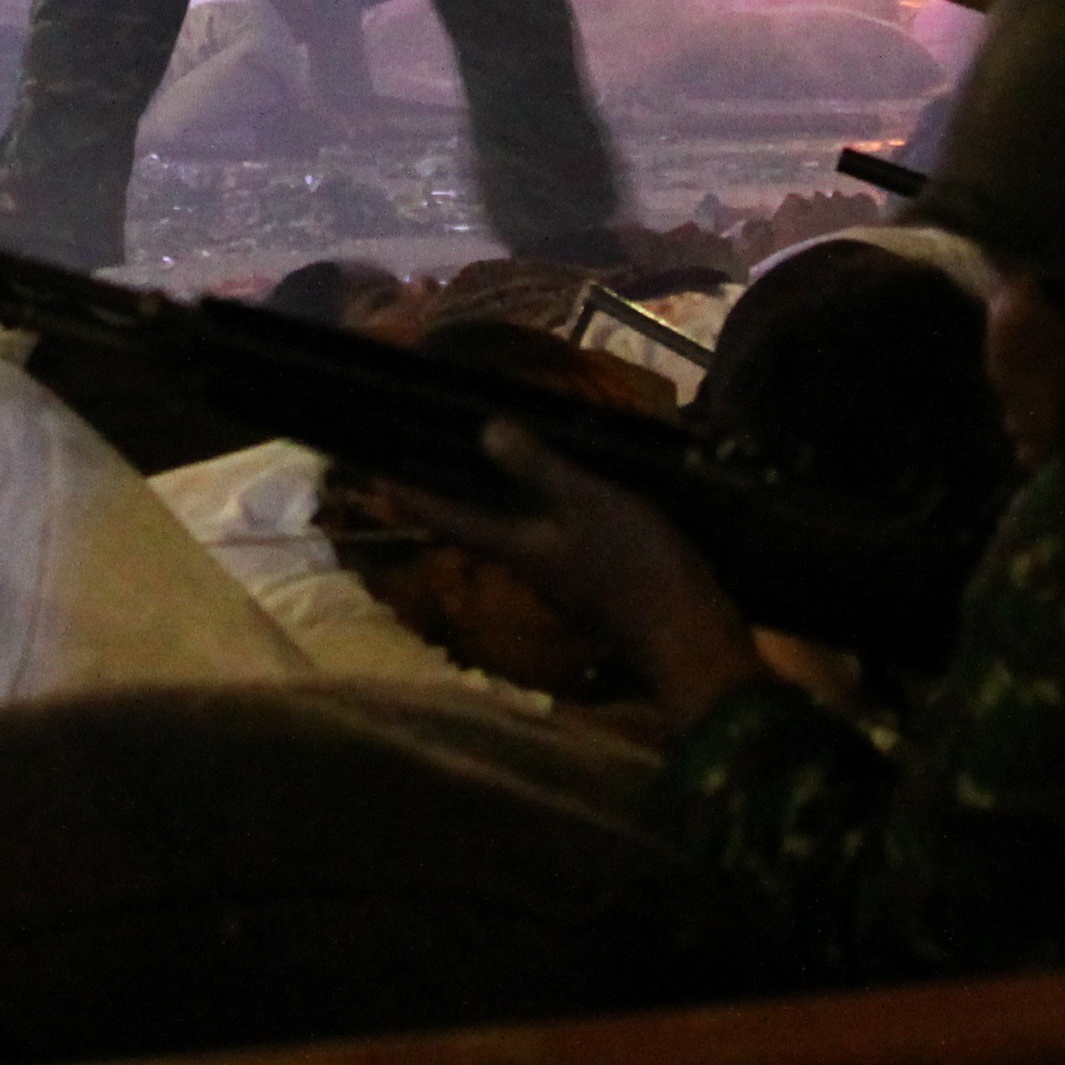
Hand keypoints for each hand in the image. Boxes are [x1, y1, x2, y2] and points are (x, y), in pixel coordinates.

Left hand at [379, 421, 770, 725]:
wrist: (690, 635)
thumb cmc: (635, 565)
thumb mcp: (589, 505)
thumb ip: (539, 469)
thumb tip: (484, 430)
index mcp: (517, 547)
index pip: (447, 517)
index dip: (410, 493)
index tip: (374, 471)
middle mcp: (528, 564)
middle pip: (475, 525)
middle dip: (447, 494)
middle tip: (426, 456)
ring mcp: (562, 576)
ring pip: (513, 530)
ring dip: (493, 499)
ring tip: (486, 461)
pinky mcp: (593, 580)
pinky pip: (550, 536)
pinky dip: (538, 508)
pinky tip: (556, 488)